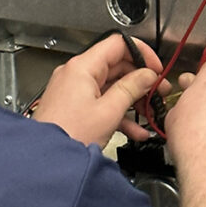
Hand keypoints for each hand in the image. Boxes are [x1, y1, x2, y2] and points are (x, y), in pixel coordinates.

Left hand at [33, 34, 168, 147]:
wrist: (47, 161)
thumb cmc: (69, 135)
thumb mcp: (109, 111)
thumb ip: (131, 88)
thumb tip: (148, 75)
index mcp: (82, 67)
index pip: (118, 44)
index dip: (142, 53)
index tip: (156, 68)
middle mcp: (75, 74)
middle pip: (116, 66)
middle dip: (140, 80)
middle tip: (158, 91)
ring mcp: (73, 90)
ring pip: (110, 86)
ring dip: (132, 99)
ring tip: (149, 112)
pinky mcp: (73, 107)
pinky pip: (101, 103)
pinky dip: (118, 112)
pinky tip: (134, 129)